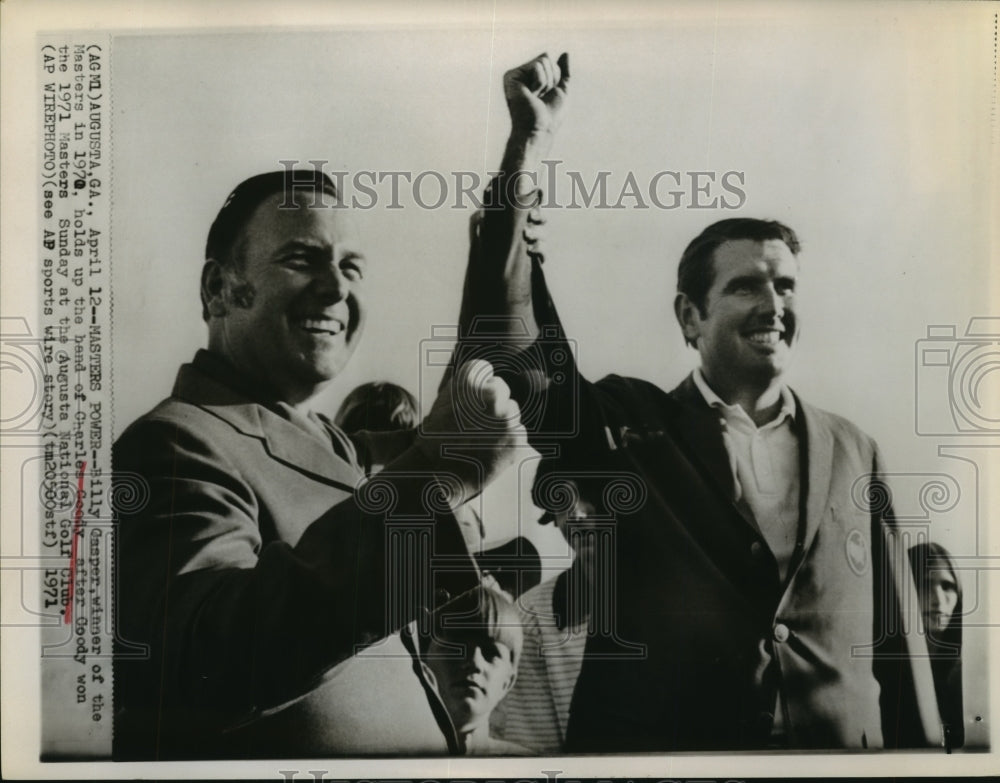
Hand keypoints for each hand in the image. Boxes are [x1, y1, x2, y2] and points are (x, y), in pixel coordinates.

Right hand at [418, 359, 526, 504]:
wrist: (437, 474)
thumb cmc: (435, 439)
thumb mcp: (443, 402)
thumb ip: (465, 388)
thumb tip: (487, 379)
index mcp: (470, 380)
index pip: (485, 370)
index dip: (476, 388)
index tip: (469, 403)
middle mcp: (491, 393)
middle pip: (501, 391)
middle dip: (491, 405)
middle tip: (474, 425)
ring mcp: (506, 416)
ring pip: (511, 412)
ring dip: (501, 423)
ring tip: (480, 440)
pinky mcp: (517, 437)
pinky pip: (518, 432)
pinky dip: (508, 441)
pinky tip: (489, 450)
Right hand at [504, 52, 569, 150]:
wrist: (540, 129)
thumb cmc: (550, 115)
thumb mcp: (562, 90)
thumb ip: (564, 72)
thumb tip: (565, 53)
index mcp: (532, 78)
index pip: (550, 62)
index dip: (556, 78)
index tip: (546, 96)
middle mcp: (522, 74)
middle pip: (547, 59)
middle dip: (551, 79)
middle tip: (541, 97)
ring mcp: (516, 74)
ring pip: (543, 60)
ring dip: (546, 82)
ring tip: (536, 97)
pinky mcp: (511, 76)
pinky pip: (537, 66)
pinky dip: (540, 82)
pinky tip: (531, 94)